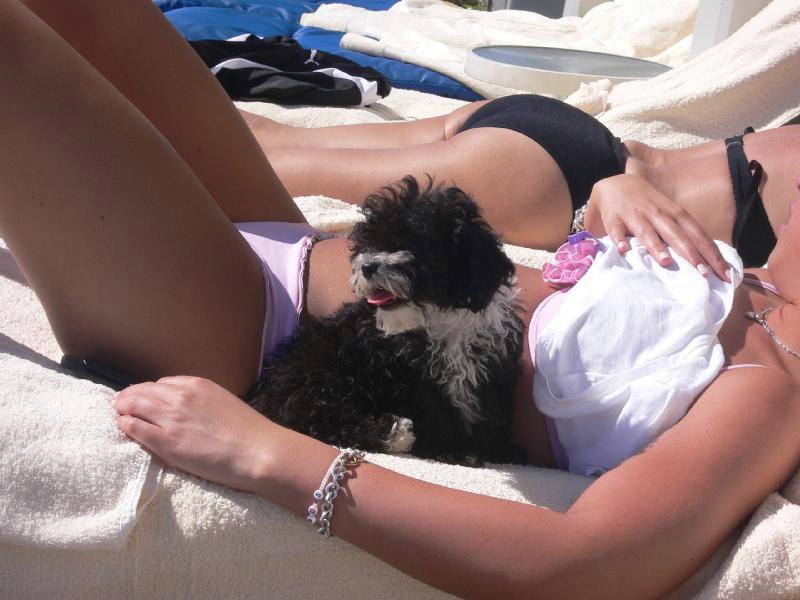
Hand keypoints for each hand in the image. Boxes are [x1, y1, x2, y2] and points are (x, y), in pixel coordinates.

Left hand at [112, 376, 280, 492]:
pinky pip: (135, 427)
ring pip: (134, 405)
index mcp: (197, 384)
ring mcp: (171, 418)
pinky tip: (123, 427)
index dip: (149, 391)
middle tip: (121, 404)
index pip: (161, 383)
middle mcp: (180, 396)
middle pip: (143, 391)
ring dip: (123, 408)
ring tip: (118, 413)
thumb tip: (189, 410)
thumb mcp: (224, 402)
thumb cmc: (248, 431)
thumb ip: (202, 401)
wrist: (257, 450)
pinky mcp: (166, 442)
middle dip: (129, 396)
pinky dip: (125, 425)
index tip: (144, 399)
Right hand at [585, 174, 729, 280]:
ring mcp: (635, 215)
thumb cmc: (648, 204)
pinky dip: (619, 239)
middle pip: (677, 234)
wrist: (616, 184)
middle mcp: (657, 213)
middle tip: (704, 274)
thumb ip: (683, 231)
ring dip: (656, 246)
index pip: (697, 234)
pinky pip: (616, 230)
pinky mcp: (614, 219)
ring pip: (647, 232)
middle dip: (691, 253)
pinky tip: (622, 249)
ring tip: (666, 262)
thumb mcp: (669, 212)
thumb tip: (706, 256)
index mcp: (675, 213)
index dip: (711, 253)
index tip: (725, 273)